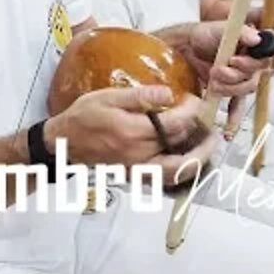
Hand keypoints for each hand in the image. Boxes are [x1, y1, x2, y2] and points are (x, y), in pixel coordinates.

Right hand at [48, 85, 216, 186]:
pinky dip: (181, 171)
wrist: (62, 144)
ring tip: (209, 147)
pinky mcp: (135, 176)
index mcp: (131, 132)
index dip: (190, 111)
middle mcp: (137, 155)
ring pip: (177, 172)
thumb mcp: (107, 97)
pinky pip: (165, 179)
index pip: (173, 124)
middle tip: (210, 125)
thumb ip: (140, 96)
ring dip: (197, 161)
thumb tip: (168, 94)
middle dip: (200, 136)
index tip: (195, 101)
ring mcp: (137, 169)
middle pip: (179, 148)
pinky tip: (189, 160)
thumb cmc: (83, 117)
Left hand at [179, 20, 273, 137]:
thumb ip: (240, 32)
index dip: (250, 63)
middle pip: (253, 77)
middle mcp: (249, 64)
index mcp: (252, 47)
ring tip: (212, 80)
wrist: (184, 47)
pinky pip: (236, 107)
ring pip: (244, 90)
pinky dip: (233, 119)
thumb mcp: (219, 28)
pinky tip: (228, 132)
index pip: (263, 59)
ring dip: (228, 87)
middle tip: (217, 69)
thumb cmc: (202, 34)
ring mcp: (240, 78)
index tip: (234, 60)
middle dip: (234, 75)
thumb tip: (257, 37)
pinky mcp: (229, 91)